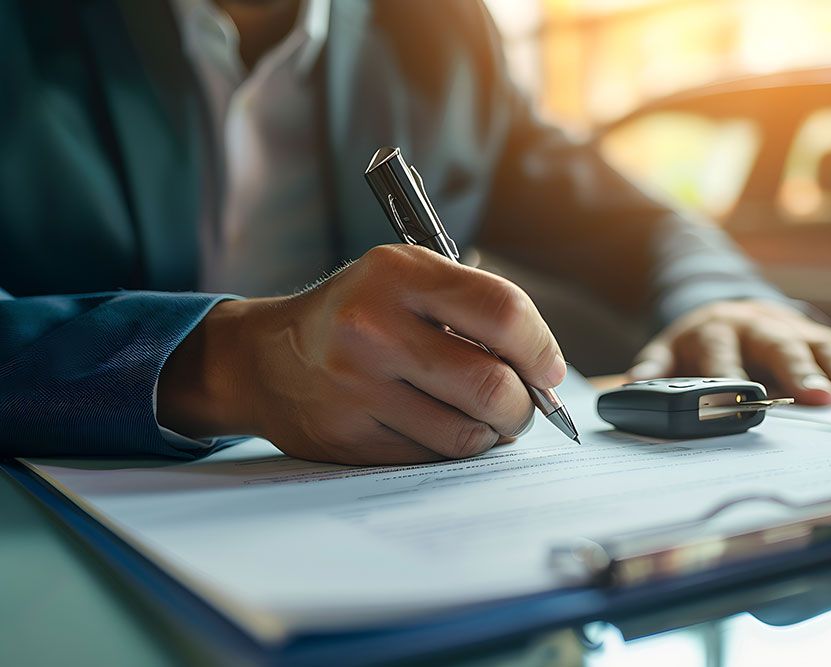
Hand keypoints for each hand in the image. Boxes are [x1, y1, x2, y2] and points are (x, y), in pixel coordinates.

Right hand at [158, 245, 565, 463]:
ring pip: (465, 434)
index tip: (549, 369)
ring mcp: (356, 388)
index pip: (502, 311)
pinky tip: (439, 428)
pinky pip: (430, 458)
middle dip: (523, 406)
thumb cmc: (358, 313)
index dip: (541, 347)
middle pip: (491, 385)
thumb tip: (544, 373)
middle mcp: (373, 328)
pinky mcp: (348, 438)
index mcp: (397, 274)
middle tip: (522, 405)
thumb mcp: (406, 279)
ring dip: (490, 433)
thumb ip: (475, 309)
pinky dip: (450, 450)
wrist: (267, 358)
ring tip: (483, 418)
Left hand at [628, 300, 830, 404]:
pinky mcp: (816, 333)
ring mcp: (789, 328)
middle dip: (799, 372)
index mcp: (714, 332)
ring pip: (815, 345)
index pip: (720, 355)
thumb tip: (630, 385)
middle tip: (819, 397)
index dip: (729, 377)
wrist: (728, 310)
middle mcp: (755, 327)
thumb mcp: (667, 352)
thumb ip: (653, 368)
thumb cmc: (698, 344)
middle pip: (777, 347)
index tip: (739, 400)